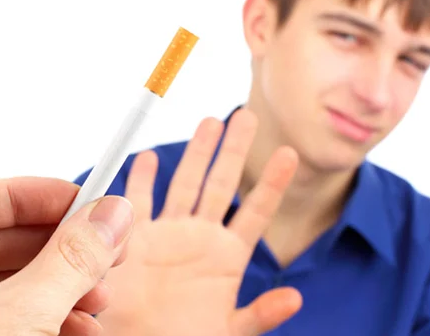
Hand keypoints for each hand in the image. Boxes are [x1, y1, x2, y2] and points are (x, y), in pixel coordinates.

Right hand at [96, 108, 302, 335]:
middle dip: (234, 150)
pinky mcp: (135, 239)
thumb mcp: (227, 332)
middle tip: (247, 115)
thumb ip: (259, 316)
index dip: (272, 183)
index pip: (256, 212)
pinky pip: (139, 201)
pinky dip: (143, 177)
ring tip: (211, 120)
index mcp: (227, 258)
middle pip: (222, 184)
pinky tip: (150, 156)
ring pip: (185, 183)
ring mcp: (168, 235)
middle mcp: (200, 239)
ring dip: (197, 152)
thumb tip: (295, 298)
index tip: (290, 154)